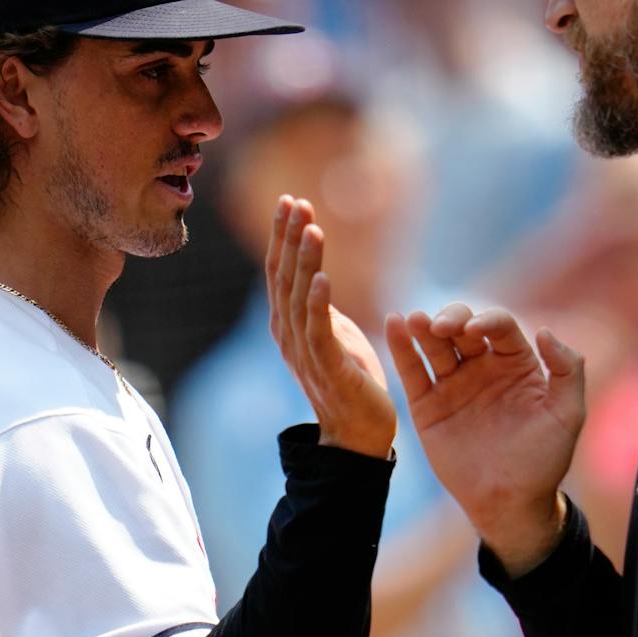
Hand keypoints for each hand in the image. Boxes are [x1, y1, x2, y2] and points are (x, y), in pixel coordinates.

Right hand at [267, 196, 394, 459]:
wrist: (357, 436)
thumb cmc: (349, 383)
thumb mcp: (333, 334)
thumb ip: (320, 307)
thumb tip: (316, 277)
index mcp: (288, 324)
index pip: (280, 270)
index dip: (283, 235)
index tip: (291, 200)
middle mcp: (288, 334)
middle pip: (283, 277)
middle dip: (289, 238)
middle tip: (297, 202)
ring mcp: (305, 352)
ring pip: (299, 298)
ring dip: (305, 262)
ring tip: (313, 228)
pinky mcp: (328, 369)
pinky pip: (319, 331)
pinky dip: (319, 302)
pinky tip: (324, 277)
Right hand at [384, 302, 584, 574]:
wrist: (509, 502)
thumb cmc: (543, 460)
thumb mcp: (568, 415)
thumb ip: (568, 370)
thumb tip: (544, 331)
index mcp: (516, 363)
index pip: (500, 326)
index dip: (488, 320)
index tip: (477, 329)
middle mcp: (483, 367)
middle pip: (463, 326)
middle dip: (453, 318)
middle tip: (443, 326)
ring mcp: (453, 384)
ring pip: (436, 345)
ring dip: (425, 327)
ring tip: (417, 320)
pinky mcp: (428, 405)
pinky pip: (413, 371)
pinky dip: (402, 346)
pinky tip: (395, 324)